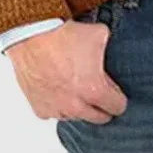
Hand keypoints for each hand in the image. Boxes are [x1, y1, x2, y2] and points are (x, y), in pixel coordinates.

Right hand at [6, 19, 127, 122]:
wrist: (32, 35)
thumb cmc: (62, 36)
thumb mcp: (99, 34)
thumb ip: (109, 47)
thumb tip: (111, 47)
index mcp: (94, 90)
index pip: (117, 107)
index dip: (120, 98)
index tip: (116, 94)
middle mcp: (75, 105)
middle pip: (98, 117)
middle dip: (103, 107)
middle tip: (101, 94)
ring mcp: (56, 109)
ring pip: (76, 116)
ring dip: (80, 106)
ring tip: (78, 88)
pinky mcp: (39, 108)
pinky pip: (54, 113)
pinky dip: (58, 105)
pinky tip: (60, 90)